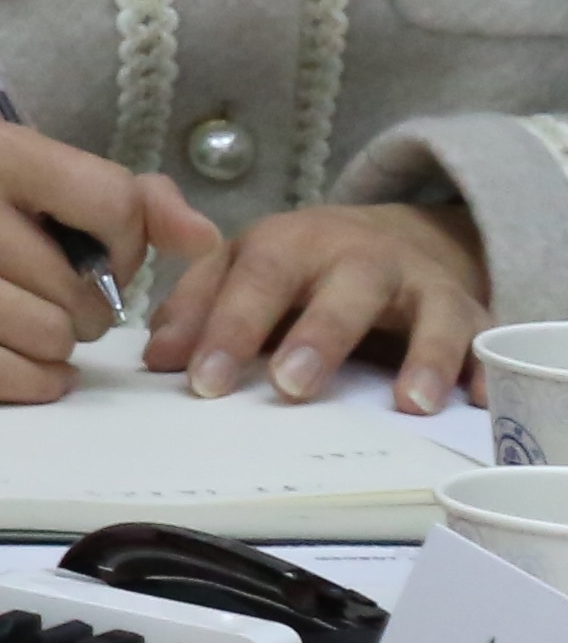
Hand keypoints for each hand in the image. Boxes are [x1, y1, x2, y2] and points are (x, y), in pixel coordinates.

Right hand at [0, 118, 208, 401]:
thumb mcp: (34, 184)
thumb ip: (129, 199)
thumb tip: (202, 238)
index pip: (116, 205)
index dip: (125, 247)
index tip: (92, 253)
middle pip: (81, 291)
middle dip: (82, 308)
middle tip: (43, 295)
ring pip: (48, 339)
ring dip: (53, 347)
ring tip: (19, 322)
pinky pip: (2, 376)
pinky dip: (28, 382)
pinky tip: (17, 363)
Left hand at [150, 196, 494, 409]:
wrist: (389, 238)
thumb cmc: (298, 267)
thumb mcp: (241, 268)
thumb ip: (196, 307)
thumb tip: (157, 359)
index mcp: (290, 243)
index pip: (253, 279)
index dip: (227, 328)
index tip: (203, 383)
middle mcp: (358, 258)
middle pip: (342, 289)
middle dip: (318, 337)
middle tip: (291, 388)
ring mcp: (419, 283)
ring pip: (427, 312)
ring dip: (421, 356)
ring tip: (408, 404)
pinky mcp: (467, 311)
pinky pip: (482, 338)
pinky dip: (484, 367)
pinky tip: (475, 400)